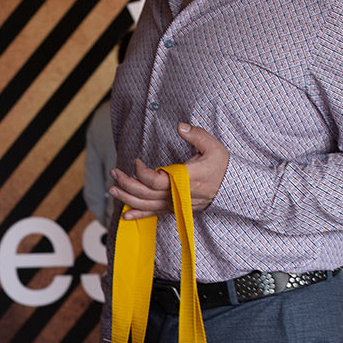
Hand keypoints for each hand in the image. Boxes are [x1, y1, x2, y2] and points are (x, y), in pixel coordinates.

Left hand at [109, 123, 228, 220]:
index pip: (155, 181)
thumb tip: (181, 127)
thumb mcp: (213, 147)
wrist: (230, 188)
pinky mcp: (175, 208)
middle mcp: (177, 195)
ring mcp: (175, 204)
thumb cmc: (221, 166)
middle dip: (126, 184)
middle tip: (114, 173)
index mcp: (184, 180)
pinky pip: (154, 214)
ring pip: (146, 205)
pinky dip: (139, 215)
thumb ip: (196, 135)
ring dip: (127, 199)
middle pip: (145, 194)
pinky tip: (125, 215)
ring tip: (112, 190)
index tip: (135, 161)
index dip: (141, 173)